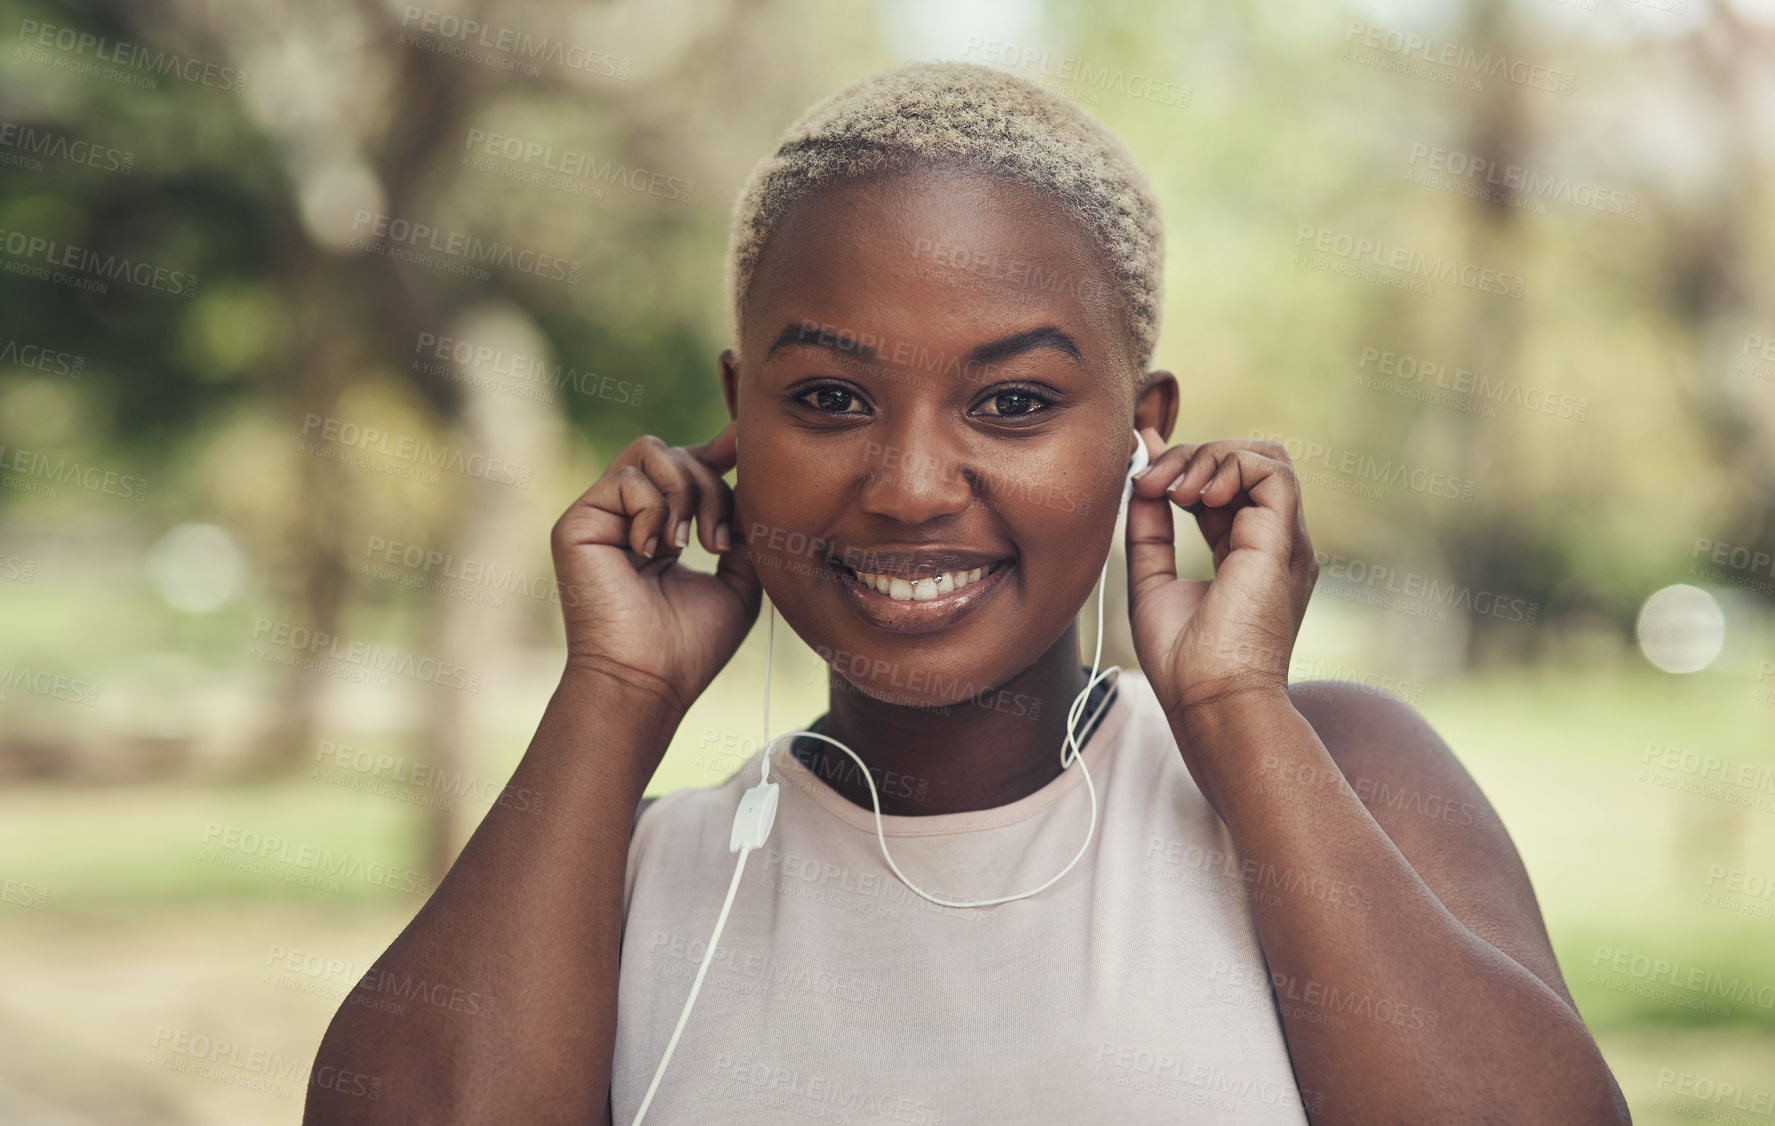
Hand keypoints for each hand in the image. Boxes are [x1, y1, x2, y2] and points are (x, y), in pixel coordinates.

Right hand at [550, 422, 761, 720]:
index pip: (685, 467)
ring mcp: (600, 517)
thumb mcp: (738, 582)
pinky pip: (628, 478)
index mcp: (661, 528)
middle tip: (720, 542)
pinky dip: (655, 509)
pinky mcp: (577, 523)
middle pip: (676, 452)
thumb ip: (746, 532)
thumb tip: (754, 486)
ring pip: (651, 452)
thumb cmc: (690, 646)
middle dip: (712, 487)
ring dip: (687, 492)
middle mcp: (627, 517)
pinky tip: (654, 551)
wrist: (648, 681)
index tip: (743, 443)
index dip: (716, 450)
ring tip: (690, 545)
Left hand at [1124, 427, 1317, 723]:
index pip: (1222, 488)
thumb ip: (1149, 533)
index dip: (1183, 465)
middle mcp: (1272, 543)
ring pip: (1264, 456)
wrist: (1211, 700)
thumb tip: (1141, 482)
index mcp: (1246, 555)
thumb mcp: (1152, 583)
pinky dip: (1229, 466)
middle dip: (1190, 457)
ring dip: (1209, 457)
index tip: (1140, 465)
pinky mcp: (1284, 541)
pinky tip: (1194, 498)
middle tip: (1147, 481)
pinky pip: (1272, 470)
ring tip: (1172, 491)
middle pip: (1244, 464)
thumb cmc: (1183, 664)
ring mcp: (1283, 541)